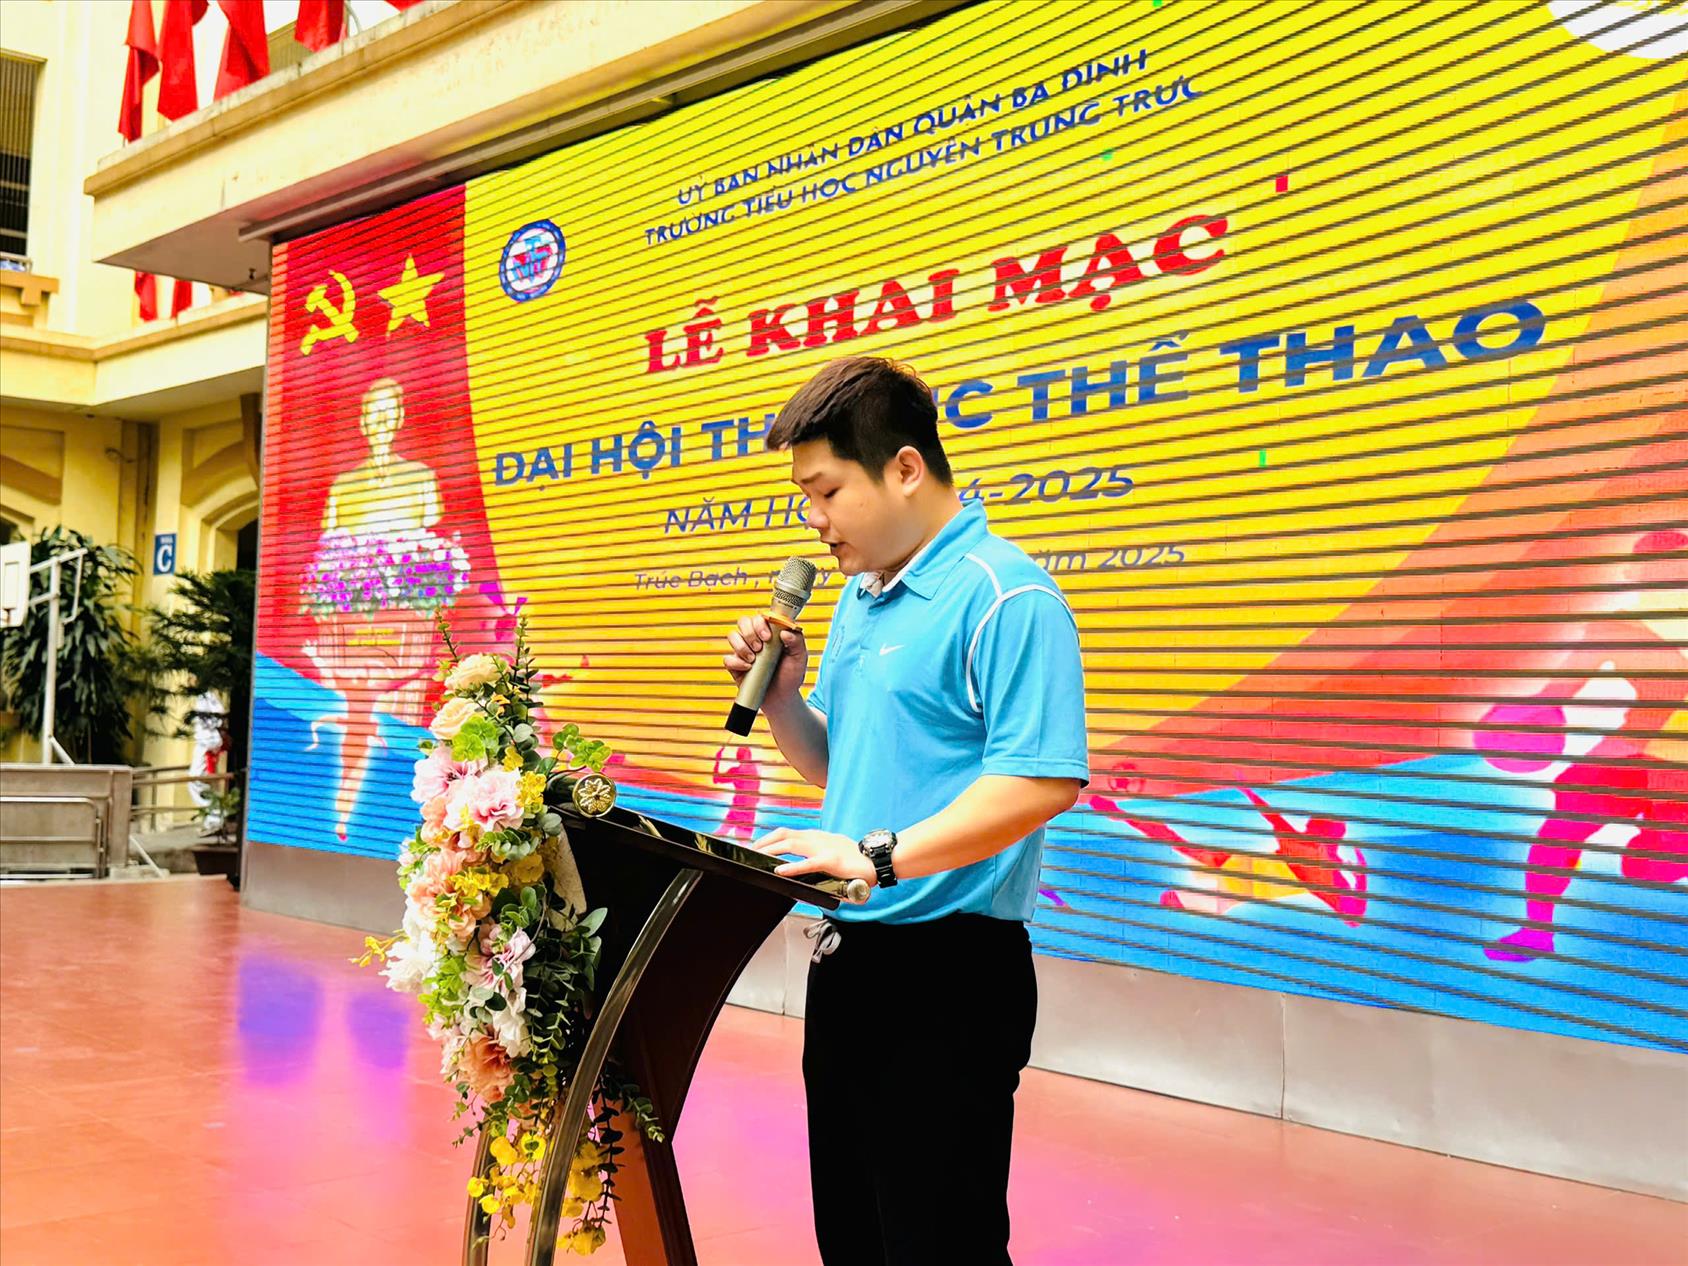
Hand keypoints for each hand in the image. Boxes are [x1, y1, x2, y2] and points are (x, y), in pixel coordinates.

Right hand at [723, 614, 808, 702]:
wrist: (782, 698)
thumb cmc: (791, 676)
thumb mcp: (800, 658)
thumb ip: (797, 641)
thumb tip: (785, 632)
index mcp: (770, 632)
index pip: (760, 617)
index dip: (761, 623)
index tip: (768, 637)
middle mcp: (756, 639)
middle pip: (743, 622)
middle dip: (750, 633)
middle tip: (760, 648)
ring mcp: (744, 651)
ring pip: (732, 636)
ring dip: (741, 646)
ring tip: (753, 659)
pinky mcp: (735, 666)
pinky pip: (727, 658)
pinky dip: (736, 662)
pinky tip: (748, 668)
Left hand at [753, 827, 874, 885]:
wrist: (875, 860)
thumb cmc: (855, 859)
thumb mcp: (832, 851)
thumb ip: (817, 854)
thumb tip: (803, 862)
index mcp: (817, 837)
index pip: (788, 833)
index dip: (770, 838)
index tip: (757, 845)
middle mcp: (817, 839)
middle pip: (784, 834)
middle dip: (764, 842)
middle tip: (751, 851)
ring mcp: (823, 848)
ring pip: (790, 844)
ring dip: (771, 850)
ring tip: (758, 856)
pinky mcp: (830, 861)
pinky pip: (806, 863)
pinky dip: (791, 866)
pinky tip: (779, 871)